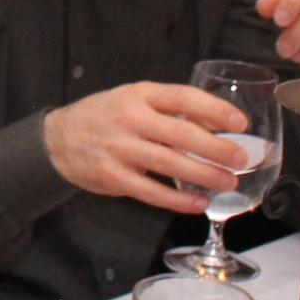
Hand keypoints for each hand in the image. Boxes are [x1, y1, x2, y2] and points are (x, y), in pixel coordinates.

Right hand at [42, 81, 253, 212]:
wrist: (58, 139)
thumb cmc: (105, 116)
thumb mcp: (133, 100)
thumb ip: (169, 109)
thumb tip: (216, 125)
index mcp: (139, 95)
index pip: (183, 97)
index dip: (214, 110)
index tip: (240, 122)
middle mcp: (130, 119)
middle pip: (181, 134)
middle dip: (216, 148)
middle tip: (241, 158)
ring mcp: (120, 149)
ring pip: (170, 164)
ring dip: (204, 175)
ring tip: (228, 182)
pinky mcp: (114, 177)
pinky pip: (152, 192)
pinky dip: (178, 200)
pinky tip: (199, 204)